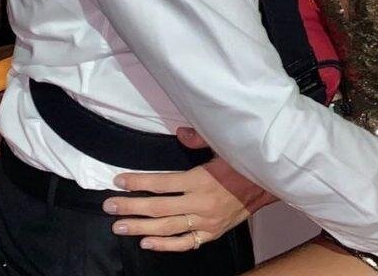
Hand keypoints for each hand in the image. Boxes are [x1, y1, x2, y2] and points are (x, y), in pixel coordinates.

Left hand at [103, 128, 276, 251]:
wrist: (268, 185)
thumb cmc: (243, 162)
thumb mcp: (224, 144)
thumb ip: (199, 138)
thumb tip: (179, 132)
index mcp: (200, 179)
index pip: (162, 182)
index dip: (138, 182)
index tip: (119, 181)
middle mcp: (200, 203)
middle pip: (159, 208)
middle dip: (131, 207)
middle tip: (109, 207)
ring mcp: (205, 221)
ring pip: (167, 228)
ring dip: (141, 228)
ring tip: (119, 226)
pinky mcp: (211, 233)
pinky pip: (185, 243)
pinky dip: (165, 245)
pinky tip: (147, 242)